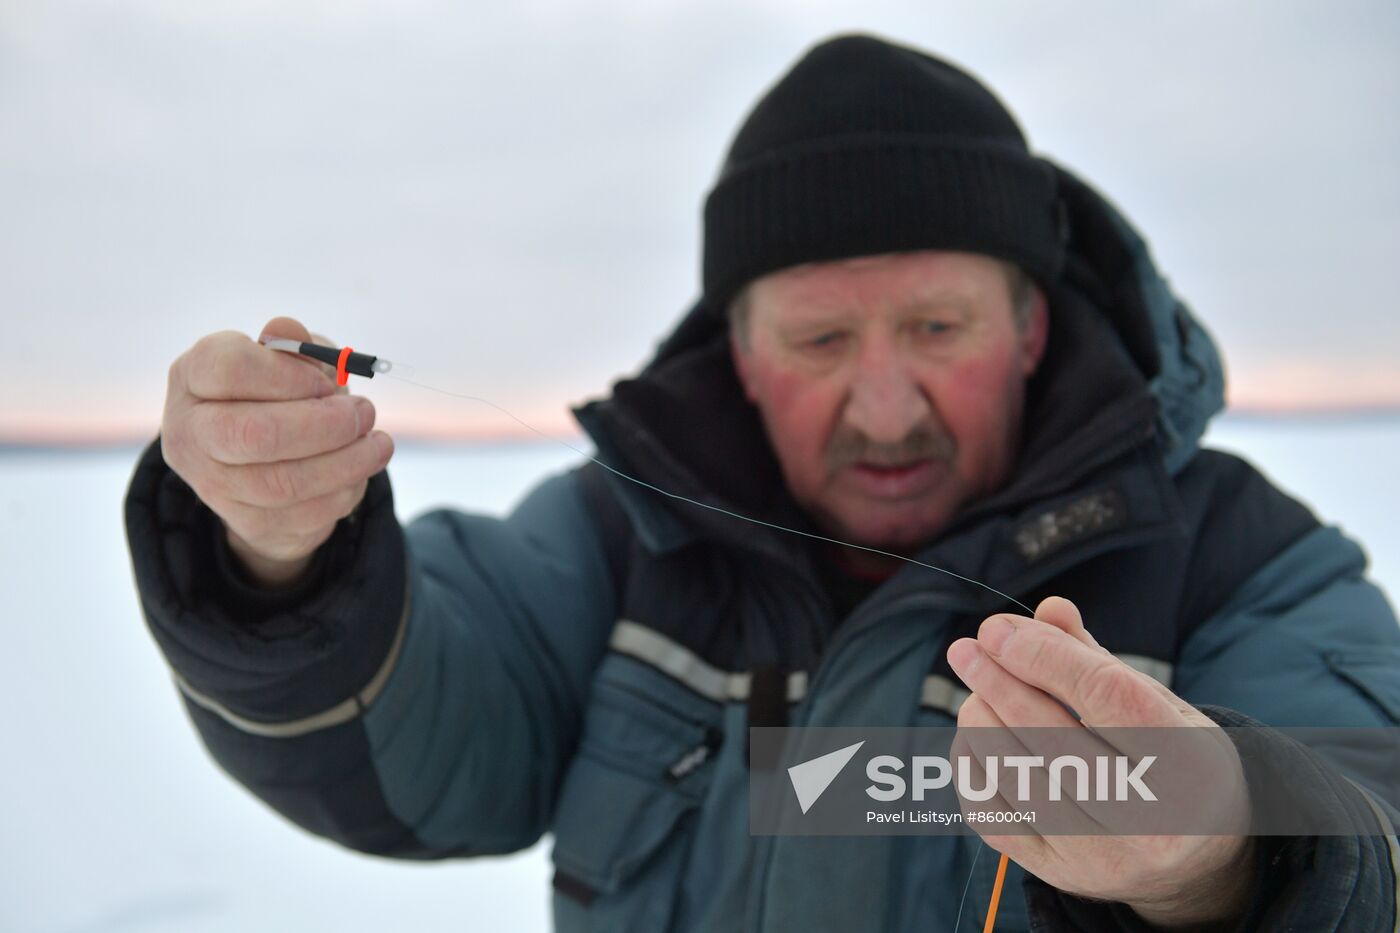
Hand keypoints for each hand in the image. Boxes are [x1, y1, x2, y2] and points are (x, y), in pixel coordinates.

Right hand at [160, 316, 394, 586]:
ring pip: (284, 484)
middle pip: (254, 435)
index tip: (326, 382)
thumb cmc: (279, 393)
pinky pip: (304, 514)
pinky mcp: (246, 523)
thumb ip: (291, 345)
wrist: (258, 460)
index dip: (289, 375)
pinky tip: (359, 471)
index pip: (228, 369)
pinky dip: (344, 491)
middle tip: (364, 413)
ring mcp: (212, 484)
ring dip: (347, 462)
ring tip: (378, 444)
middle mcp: (189, 432)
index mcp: (193, 376)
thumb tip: (289, 332)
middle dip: (325, 426)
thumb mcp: (287, 359)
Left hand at [946, 597, 1255, 929]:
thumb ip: (1096, 659)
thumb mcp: (1157, 703)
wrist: (1195, 860)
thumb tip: (1046, 609)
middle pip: (1052, 736)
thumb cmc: (1169, 758)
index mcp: (1188, 762)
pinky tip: (974, 738)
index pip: (1106, 695)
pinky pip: (994, 817)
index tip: (996, 629)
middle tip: (964, 649)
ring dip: (981, 723)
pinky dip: (972, 769)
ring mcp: (1104, 856)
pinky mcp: (1063, 877)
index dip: (1045, 656)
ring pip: (1016, 777)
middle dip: (997, 684)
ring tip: (974, 693)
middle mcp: (1151, 818)